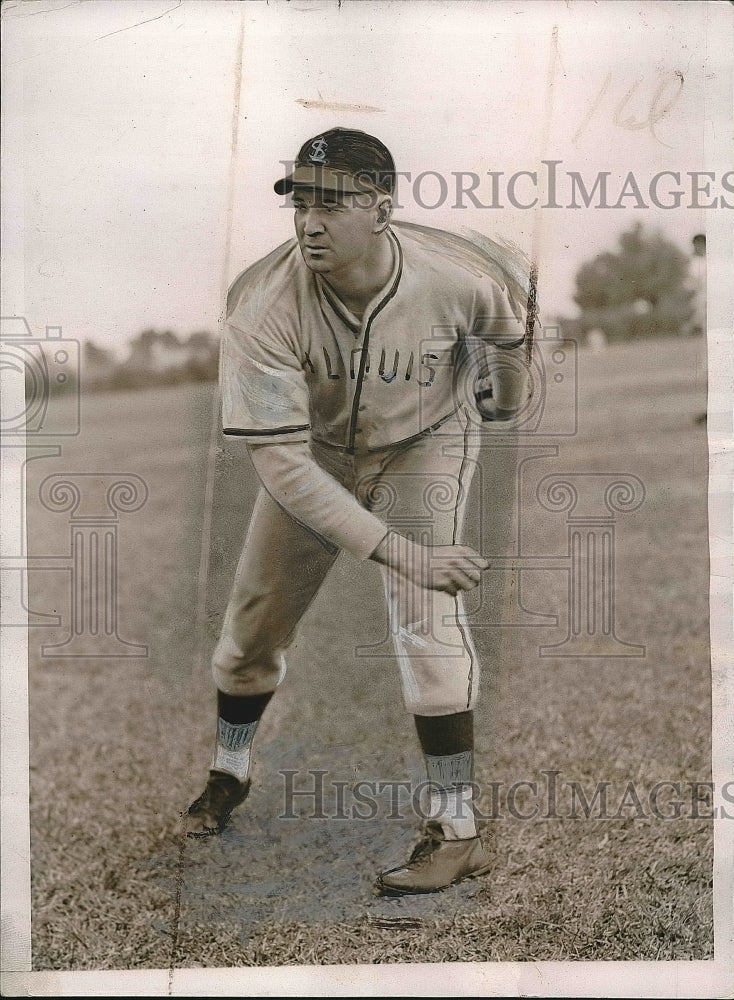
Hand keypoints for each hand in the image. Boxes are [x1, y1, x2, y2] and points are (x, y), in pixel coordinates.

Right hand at [371, 533, 488, 594]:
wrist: (411, 559)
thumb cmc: (433, 556)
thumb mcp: (450, 551)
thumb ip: (467, 557)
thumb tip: (488, 566)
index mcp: (460, 550)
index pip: (483, 564)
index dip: (481, 569)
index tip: (477, 571)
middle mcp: (456, 560)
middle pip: (477, 577)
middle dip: (474, 581)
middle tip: (467, 580)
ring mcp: (449, 572)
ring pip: (468, 587)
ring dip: (463, 587)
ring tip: (454, 582)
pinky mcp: (442, 583)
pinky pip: (454, 593)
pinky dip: (450, 591)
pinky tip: (442, 584)